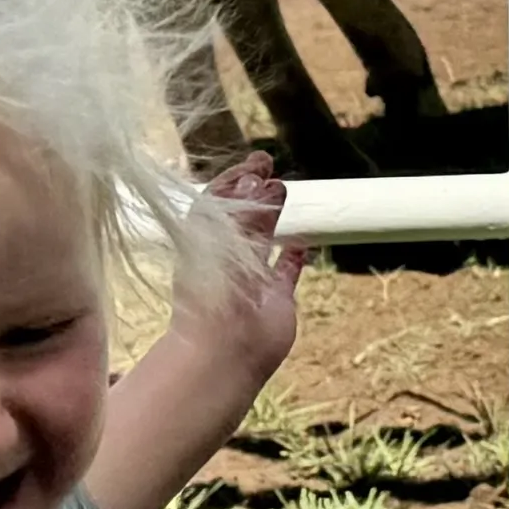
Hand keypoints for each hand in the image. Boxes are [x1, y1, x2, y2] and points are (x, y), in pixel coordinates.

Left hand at [185, 151, 300, 389]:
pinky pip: (286, 271)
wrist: (225, 347)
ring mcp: (251, 278)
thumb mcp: (228, 240)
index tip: (257, 161)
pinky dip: (295, 255)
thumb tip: (259, 181)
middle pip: (240, 216)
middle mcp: (227, 257)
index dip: (235, 179)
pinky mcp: (276, 299)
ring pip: (263, 241)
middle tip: (268, 165)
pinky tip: (303, 240)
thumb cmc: (214, 291)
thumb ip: (247, 211)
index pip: (218, 201)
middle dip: (253, 191)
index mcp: (205, 241)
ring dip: (274, 217)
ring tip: (284, 191)